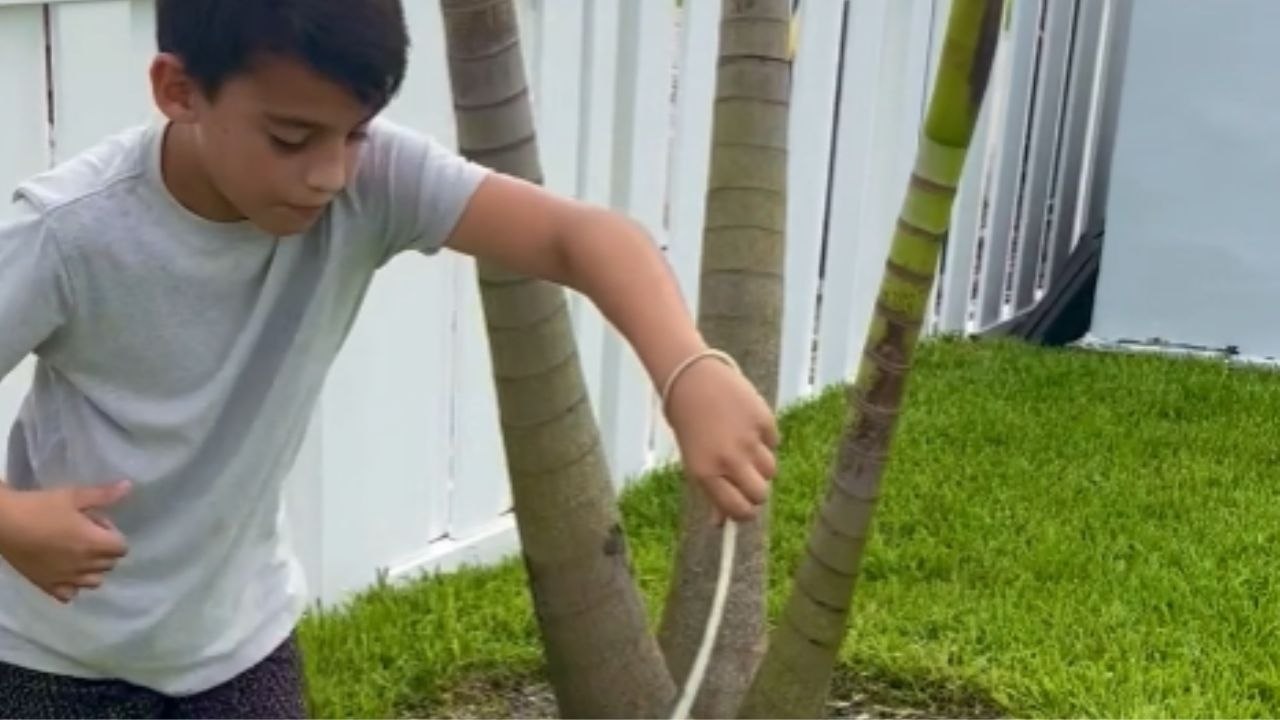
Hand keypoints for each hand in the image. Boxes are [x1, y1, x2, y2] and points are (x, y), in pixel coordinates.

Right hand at [0, 481, 131, 603]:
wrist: (2, 523)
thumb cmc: (40, 507)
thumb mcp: (74, 496)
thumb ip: (103, 495)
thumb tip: (128, 487)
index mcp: (94, 544)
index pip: (122, 548)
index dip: (112, 534)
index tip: (95, 524)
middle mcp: (84, 565)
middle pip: (110, 564)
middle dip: (104, 550)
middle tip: (84, 534)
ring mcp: (66, 578)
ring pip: (94, 582)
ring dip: (91, 569)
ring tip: (75, 553)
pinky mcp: (47, 585)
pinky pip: (69, 595)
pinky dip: (71, 586)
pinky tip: (63, 572)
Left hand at [664, 356, 779, 523]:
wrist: (691, 379)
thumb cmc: (690, 424)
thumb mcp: (693, 460)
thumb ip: (710, 492)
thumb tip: (722, 523)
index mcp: (705, 474)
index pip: (738, 510)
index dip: (745, 513)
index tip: (746, 508)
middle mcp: (728, 460)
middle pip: (760, 494)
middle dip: (757, 492)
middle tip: (749, 481)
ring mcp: (748, 440)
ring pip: (771, 470)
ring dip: (761, 465)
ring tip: (744, 446)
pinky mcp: (764, 421)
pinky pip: (774, 443)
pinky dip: (765, 439)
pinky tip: (746, 425)